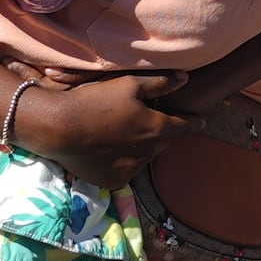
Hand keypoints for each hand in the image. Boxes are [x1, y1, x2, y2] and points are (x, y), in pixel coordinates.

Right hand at [11, 71, 177, 172]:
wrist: (59, 127)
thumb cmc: (96, 100)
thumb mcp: (129, 84)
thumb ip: (160, 84)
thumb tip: (185, 79)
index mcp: (157, 129)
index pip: (184, 127)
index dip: (193, 122)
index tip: (200, 121)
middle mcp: (149, 153)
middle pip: (164, 143)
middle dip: (165, 134)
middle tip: (158, 124)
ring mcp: (131, 170)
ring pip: (145, 157)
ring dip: (143, 148)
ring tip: (130, 136)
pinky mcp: (113, 181)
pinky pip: (126, 170)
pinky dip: (124, 161)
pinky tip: (112, 150)